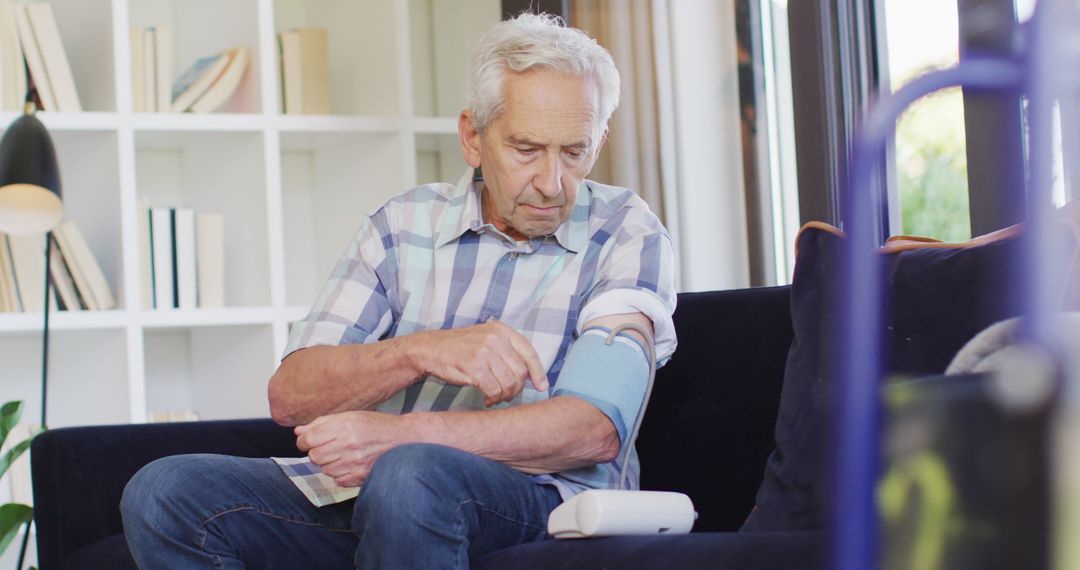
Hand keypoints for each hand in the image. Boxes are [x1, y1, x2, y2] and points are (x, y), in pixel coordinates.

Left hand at [295, 411, 409, 486]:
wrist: (403, 438)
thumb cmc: (375, 425)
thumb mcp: (349, 417)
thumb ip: (322, 423)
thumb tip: (298, 431)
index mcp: (344, 426)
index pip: (308, 439)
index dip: (304, 440)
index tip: (308, 440)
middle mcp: (348, 445)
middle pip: (314, 456)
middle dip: (317, 452)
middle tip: (328, 447)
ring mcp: (355, 463)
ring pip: (325, 470)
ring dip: (329, 463)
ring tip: (342, 455)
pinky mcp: (361, 477)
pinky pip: (337, 480)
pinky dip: (340, 474)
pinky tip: (350, 464)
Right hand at [416, 320, 548, 405]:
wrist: (430, 349)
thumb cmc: (460, 348)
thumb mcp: (486, 339)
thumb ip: (507, 351)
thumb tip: (531, 375)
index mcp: (501, 330)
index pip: (529, 353)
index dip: (538, 372)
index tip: (542, 386)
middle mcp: (495, 339)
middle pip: (520, 371)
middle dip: (517, 388)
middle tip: (508, 395)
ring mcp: (484, 352)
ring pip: (509, 383)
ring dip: (505, 395)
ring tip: (496, 397)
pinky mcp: (474, 367)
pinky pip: (494, 390)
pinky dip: (493, 399)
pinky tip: (487, 400)